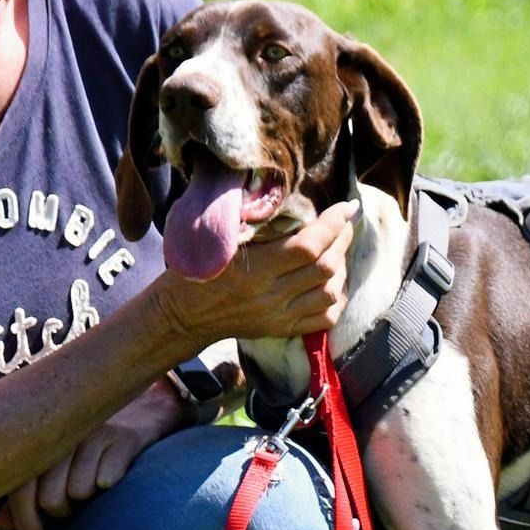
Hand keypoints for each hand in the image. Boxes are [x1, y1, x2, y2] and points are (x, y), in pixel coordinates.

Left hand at [0, 379, 184, 529]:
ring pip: (80, 492)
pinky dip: (111, 483)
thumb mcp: (53, 468)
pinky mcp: (122, 438)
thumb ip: (23, 498)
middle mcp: (60, 435)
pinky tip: (115, 475)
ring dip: (90, 500)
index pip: (21, 490)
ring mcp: (91, 433)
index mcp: (37, 442)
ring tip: (96, 486)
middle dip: (64, 512)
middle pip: (51, 499)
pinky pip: (107, 480)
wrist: (142, 414)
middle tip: (76, 503)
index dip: (25, 522)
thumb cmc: (88, 450)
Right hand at [155, 198, 359, 345]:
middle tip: (345, 223)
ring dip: (341, 268)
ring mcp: (279, 315)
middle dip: (342, 240)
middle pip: (324, 267)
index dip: (332, 224)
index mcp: (253, 269)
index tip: (346, 207)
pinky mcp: (282, 329)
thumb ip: (252, 222)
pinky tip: (332, 281)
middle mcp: (270, 295)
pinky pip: (324, 319)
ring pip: (330, 293)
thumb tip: (293, 200)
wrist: (182, 315)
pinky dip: (336, 298)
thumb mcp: (218, 240)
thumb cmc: (197, 268)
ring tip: (338, 249)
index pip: (307, 246)